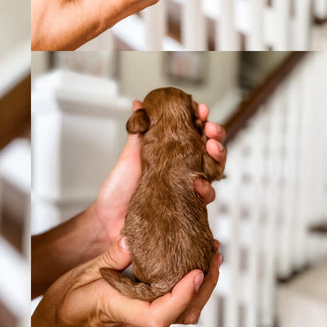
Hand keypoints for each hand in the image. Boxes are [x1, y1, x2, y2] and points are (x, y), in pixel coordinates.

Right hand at [32, 237, 221, 326]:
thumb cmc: (63, 309)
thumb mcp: (84, 275)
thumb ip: (111, 259)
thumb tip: (133, 240)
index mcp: (120, 309)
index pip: (161, 314)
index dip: (182, 296)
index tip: (195, 273)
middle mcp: (135, 315)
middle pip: (182, 314)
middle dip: (204, 287)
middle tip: (214, 255)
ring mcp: (138, 314)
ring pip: (180, 310)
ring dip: (199, 286)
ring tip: (208, 257)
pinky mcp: (137, 308)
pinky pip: (167, 301)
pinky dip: (183, 285)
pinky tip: (184, 265)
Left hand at [92, 100, 225, 248]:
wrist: (108, 222)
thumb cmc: (119, 189)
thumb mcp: (130, 156)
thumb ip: (139, 131)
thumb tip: (139, 103)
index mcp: (172, 156)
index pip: (194, 135)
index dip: (201, 121)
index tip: (201, 110)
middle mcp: (183, 172)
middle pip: (210, 152)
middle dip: (216, 137)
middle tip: (211, 130)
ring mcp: (186, 191)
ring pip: (213, 173)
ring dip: (217, 158)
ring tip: (211, 149)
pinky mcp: (187, 211)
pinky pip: (203, 201)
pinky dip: (207, 192)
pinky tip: (201, 185)